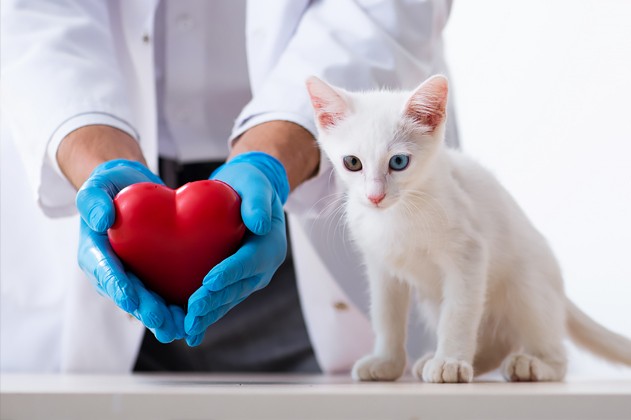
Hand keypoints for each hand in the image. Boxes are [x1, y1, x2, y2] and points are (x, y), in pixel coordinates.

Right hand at [76, 159, 184, 341]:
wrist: (130, 189)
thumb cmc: (110, 186)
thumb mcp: (98, 185)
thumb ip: (94, 201)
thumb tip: (101, 220)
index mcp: (95, 253)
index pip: (104, 271)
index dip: (117, 286)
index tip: (129, 299)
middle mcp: (113, 271)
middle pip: (129, 294)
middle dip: (145, 310)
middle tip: (162, 322)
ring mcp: (135, 276)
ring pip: (148, 301)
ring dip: (165, 317)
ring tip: (182, 329)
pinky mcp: (155, 275)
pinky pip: (166, 293)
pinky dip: (180, 306)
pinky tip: (196, 319)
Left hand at [184, 152, 289, 345]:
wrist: (250, 194)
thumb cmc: (250, 185)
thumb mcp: (256, 185)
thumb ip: (258, 202)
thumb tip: (260, 223)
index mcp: (270, 246)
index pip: (249, 261)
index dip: (229, 272)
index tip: (209, 281)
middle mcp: (262, 268)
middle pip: (238, 287)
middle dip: (215, 301)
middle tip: (192, 311)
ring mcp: (249, 279)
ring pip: (228, 300)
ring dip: (209, 315)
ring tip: (188, 330)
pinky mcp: (235, 282)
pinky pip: (221, 300)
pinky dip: (206, 315)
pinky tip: (190, 331)